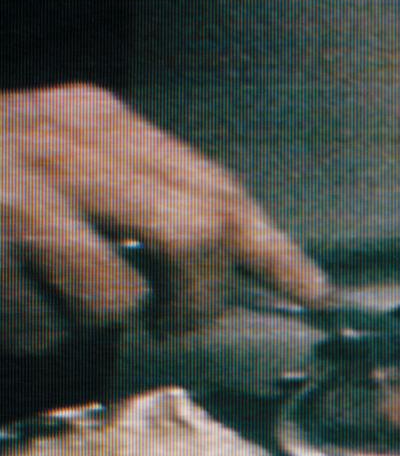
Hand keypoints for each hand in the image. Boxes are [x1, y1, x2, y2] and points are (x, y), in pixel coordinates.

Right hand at [0, 84, 327, 355]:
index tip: (314, 290)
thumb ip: (133, 195)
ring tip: (49, 295)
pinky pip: (45, 328)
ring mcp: (21, 194)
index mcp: (95, 122)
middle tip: (175, 321)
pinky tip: (5, 299)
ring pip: (120, 293)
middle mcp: (66, 148)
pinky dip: (32, 334)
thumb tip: (219, 270)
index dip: (274, 249)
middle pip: (197, 233)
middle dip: (201, 298)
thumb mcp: (54, 160)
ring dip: (93, 319)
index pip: (215, 187)